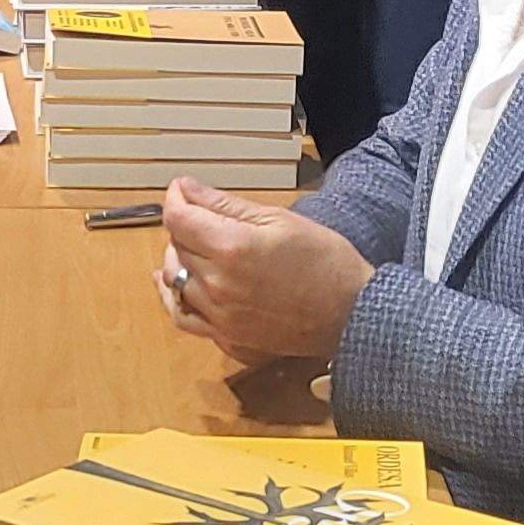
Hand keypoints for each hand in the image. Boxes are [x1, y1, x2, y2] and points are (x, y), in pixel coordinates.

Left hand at [155, 180, 373, 359]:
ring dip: (178, 258)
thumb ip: (224, 205)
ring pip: (173, 279)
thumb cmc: (324, 261)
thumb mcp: (278, 218)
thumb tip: (187, 189)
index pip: (177, 218)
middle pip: (174, 246)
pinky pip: (182, 316)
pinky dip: (174, 297)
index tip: (182, 191)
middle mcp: (218, 283)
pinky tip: (176, 284)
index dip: (175, 199)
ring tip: (197, 246)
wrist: (350, 312)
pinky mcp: (225, 335)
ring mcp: (219, 314)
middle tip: (202, 215)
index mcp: (231, 247)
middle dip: (183, 225)